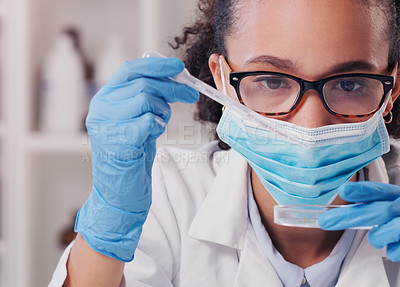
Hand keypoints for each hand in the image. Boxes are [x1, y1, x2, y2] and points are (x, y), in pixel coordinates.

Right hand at [74, 57, 198, 261]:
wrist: (120, 192)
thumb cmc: (132, 156)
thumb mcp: (137, 120)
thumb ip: (147, 98)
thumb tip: (174, 77)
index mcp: (104, 100)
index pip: (130, 70)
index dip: (157, 65)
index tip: (179, 67)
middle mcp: (101, 109)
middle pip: (142, 83)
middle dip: (172, 88)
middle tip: (190, 95)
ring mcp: (107, 125)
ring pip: (146, 99)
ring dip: (163, 110)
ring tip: (160, 124)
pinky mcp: (119, 142)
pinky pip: (149, 120)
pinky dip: (158, 125)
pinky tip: (153, 135)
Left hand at [319, 181, 399, 261]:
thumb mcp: (391, 202)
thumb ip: (373, 200)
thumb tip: (343, 193)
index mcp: (396, 195)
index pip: (378, 190)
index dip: (361, 191)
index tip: (342, 191)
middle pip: (375, 212)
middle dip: (347, 217)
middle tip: (325, 221)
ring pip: (383, 233)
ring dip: (376, 236)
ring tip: (380, 234)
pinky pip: (396, 250)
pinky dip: (392, 249)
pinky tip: (395, 245)